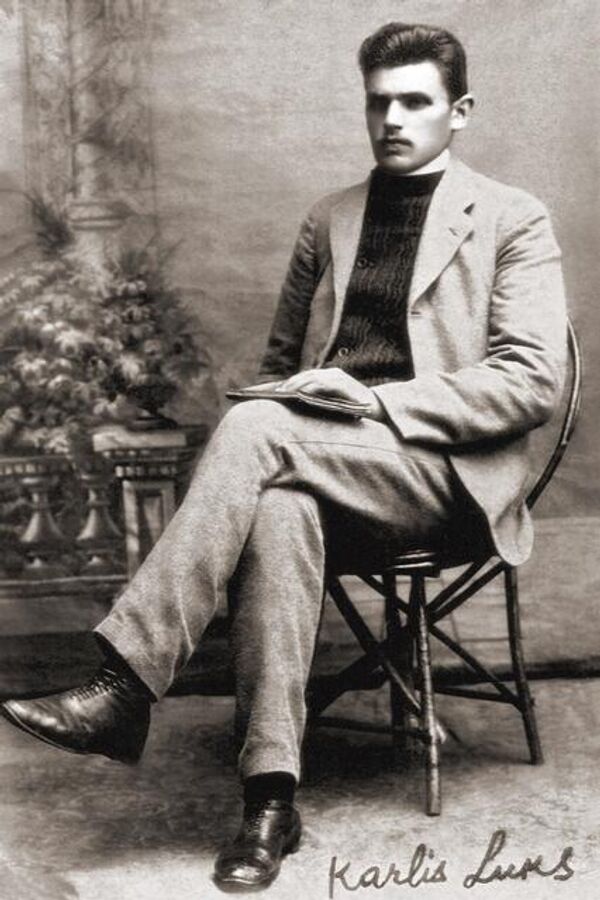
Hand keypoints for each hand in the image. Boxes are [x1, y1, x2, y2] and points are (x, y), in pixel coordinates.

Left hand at [246, 368, 385, 420]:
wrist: (382, 413)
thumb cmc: (355, 413)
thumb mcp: (333, 406)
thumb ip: (319, 402)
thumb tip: (295, 406)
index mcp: (330, 378)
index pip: (306, 378)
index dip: (290, 383)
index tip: (276, 392)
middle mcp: (334, 374)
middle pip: (306, 376)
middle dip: (290, 384)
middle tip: (276, 393)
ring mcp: (340, 378)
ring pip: (313, 378)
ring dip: (297, 385)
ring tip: (284, 394)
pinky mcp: (345, 384)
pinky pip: (325, 384)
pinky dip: (312, 388)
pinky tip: (301, 394)